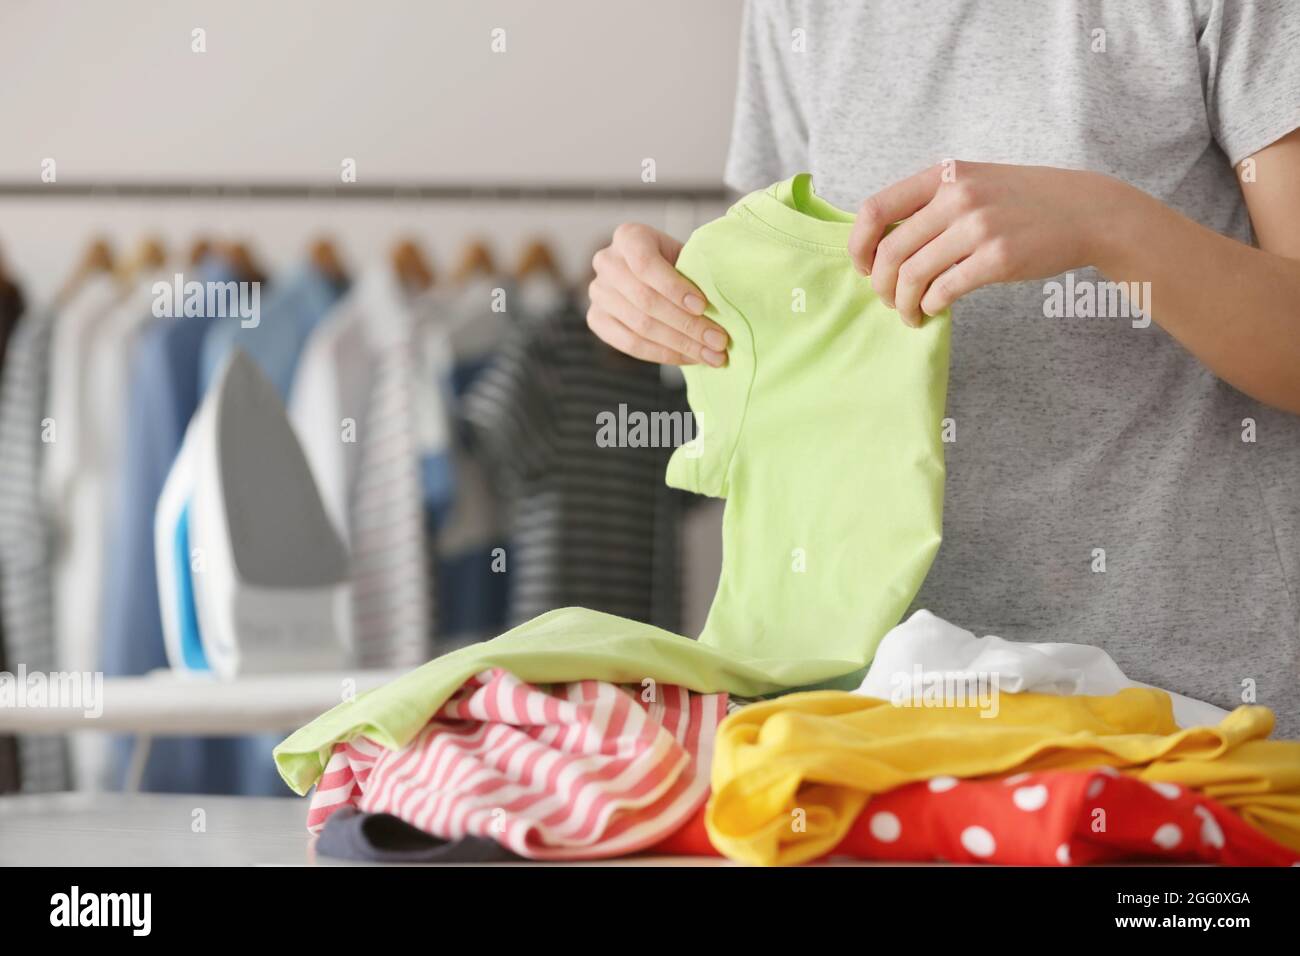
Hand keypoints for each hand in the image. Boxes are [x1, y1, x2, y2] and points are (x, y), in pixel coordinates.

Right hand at [587, 223, 728, 365]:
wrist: (655, 276)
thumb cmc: (679, 265)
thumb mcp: (688, 256)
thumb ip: (698, 272)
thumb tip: (723, 302)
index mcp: (629, 236)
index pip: (645, 263)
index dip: (674, 287)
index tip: (703, 306)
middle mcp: (606, 262)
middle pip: (645, 300)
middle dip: (687, 325)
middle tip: (719, 340)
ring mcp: (597, 292)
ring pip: (640, 326)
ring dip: (681, 345)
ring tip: (712, 355)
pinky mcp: (596, 319)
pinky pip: (630, 345)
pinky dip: (664, 355)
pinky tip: (690, 358)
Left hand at [848, 161, 1128, 325]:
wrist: (1085, 211)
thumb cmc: (1022, 201)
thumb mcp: (973, 182)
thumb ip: (930, 203)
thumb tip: (879, 243)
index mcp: (943, 175)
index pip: (875, 210)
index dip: (859, 246)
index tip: (863, 267)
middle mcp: (957, 196)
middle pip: (890, 252)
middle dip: (881, 286)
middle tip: (889, 300)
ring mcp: (978, 227)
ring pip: (913, 276)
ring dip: (903, 303)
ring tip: (910, 313)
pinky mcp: (998, 258)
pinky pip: (944, 290)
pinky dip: (931, 306)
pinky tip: (935, 309)